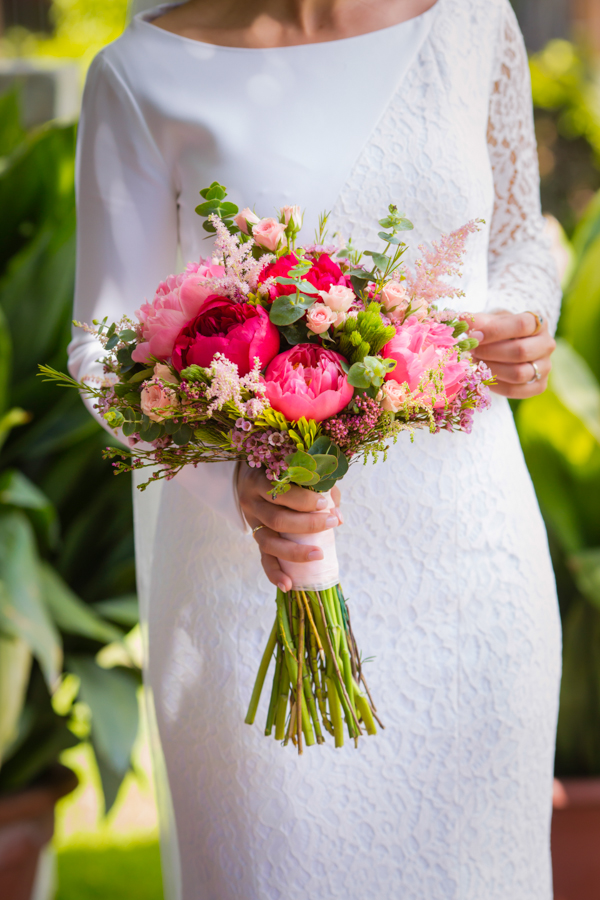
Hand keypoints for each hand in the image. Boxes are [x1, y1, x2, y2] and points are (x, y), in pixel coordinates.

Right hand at [237, 463, 341, 592]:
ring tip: (318, 555)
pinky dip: (275, 573)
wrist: (249, 479)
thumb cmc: (283, 475)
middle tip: (331, 523)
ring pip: (269, 542)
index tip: (325, 504)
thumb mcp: (299, 475)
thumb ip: (321, 490)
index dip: (303, 500)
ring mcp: (253, 524)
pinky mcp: (257, 539)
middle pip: (277, 519)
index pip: (280, 493)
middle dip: (307, 524)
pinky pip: (264, 559)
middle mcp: (252, 504)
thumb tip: (338, 518)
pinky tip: (288, 585)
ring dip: (295, 552)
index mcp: (260, 482)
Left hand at [468, 310, 555, 398]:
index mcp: (539, 323)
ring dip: (492, 370)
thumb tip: (459, 320)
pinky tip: (483, 377)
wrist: (508, 347)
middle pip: (521, 351)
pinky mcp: (539, 385)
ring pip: (520, 373)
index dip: (495, 331)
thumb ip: (477, 321)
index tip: (474, 336)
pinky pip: (516, 390)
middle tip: (472, 352)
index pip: (522, 325)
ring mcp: (545, 367)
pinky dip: (496, 386)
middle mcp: (547, 344)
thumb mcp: (490, 322)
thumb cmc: (498, 332)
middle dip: (491, 353)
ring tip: (476, 364)